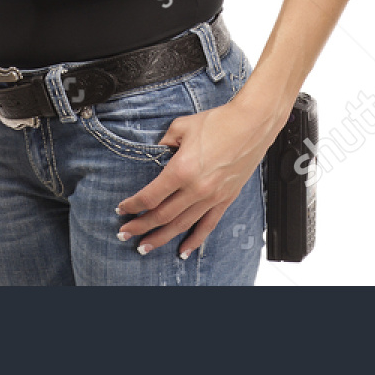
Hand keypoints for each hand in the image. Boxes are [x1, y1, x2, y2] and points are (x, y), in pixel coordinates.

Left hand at [114, 97, 275, 257]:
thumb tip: (155, 152)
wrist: (252, 124)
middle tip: (124, 234)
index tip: (122, 209)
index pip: (150, 196)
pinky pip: (207, 225)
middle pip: (162, 216)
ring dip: (161, 238)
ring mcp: (212, 197)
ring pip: (181, 225)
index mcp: (181, 169)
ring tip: (144, 248)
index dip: (133, 205)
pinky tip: (183, 251)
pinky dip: (195, 241)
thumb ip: (164, 142)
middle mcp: (196, 188)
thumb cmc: (218, 122)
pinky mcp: (225, 199)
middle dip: (140, 227)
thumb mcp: (181, 127)